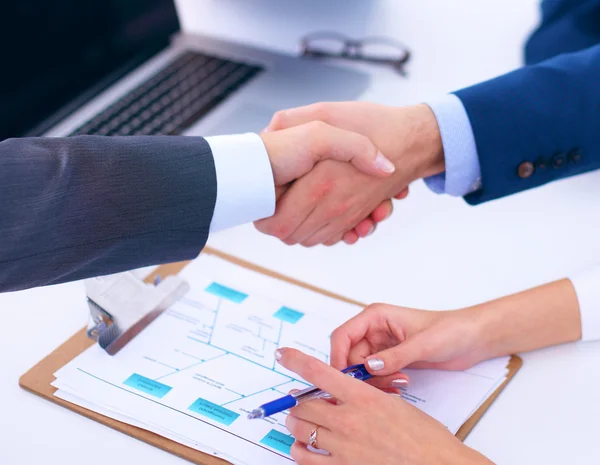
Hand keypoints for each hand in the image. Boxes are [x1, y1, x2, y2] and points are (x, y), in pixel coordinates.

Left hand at [257, 102, 443, 246]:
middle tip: (273, 203)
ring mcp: (347, 215)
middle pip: (290, 236)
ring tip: (293, 204)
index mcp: (318, 185)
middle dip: (278, 224)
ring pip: (310, 239)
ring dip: (299, 228)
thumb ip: (290, 121)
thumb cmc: (371, 124)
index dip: (263, 218)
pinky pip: (332, 236)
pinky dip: (322, 230)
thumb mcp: (325, 111)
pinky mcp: (358, 217)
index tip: (263, 201)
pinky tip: (317, 211)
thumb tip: (266, 133)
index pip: (277, 224)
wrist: (412, 141)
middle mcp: (332, 206)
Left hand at [276, 348, 491, 464]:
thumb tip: (342, 395)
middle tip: (299, 402)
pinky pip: (306, 460)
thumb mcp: (394, 404)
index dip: (296, 360)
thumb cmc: (424, 438)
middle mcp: (348, 420)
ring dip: (297, 425)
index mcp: (363, 397)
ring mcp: (343, 448)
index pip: (320, 372)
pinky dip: (300, 452)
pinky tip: (304, 449)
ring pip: (300, 430)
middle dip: (298, 402)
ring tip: (301, 424)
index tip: (283, 355)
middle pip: (304, 405)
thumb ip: (364, 397)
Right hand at [330, 304, 491, 375]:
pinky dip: (383, 383)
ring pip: (362, 368)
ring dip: (375, 381)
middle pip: (350, 355)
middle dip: (361, 374)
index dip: (338, 356)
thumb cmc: (450, 330)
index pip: (343, 335)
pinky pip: (375, 374)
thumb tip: (368, 368)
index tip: (343, 378)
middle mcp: (374, 330)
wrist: (471, 338)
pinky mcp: (391, 359)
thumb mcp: (422, 344)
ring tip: (399, 384)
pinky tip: (400, 386)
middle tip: (382, 385)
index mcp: (376, 317)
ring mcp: (382, 345)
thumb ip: (394, 356)